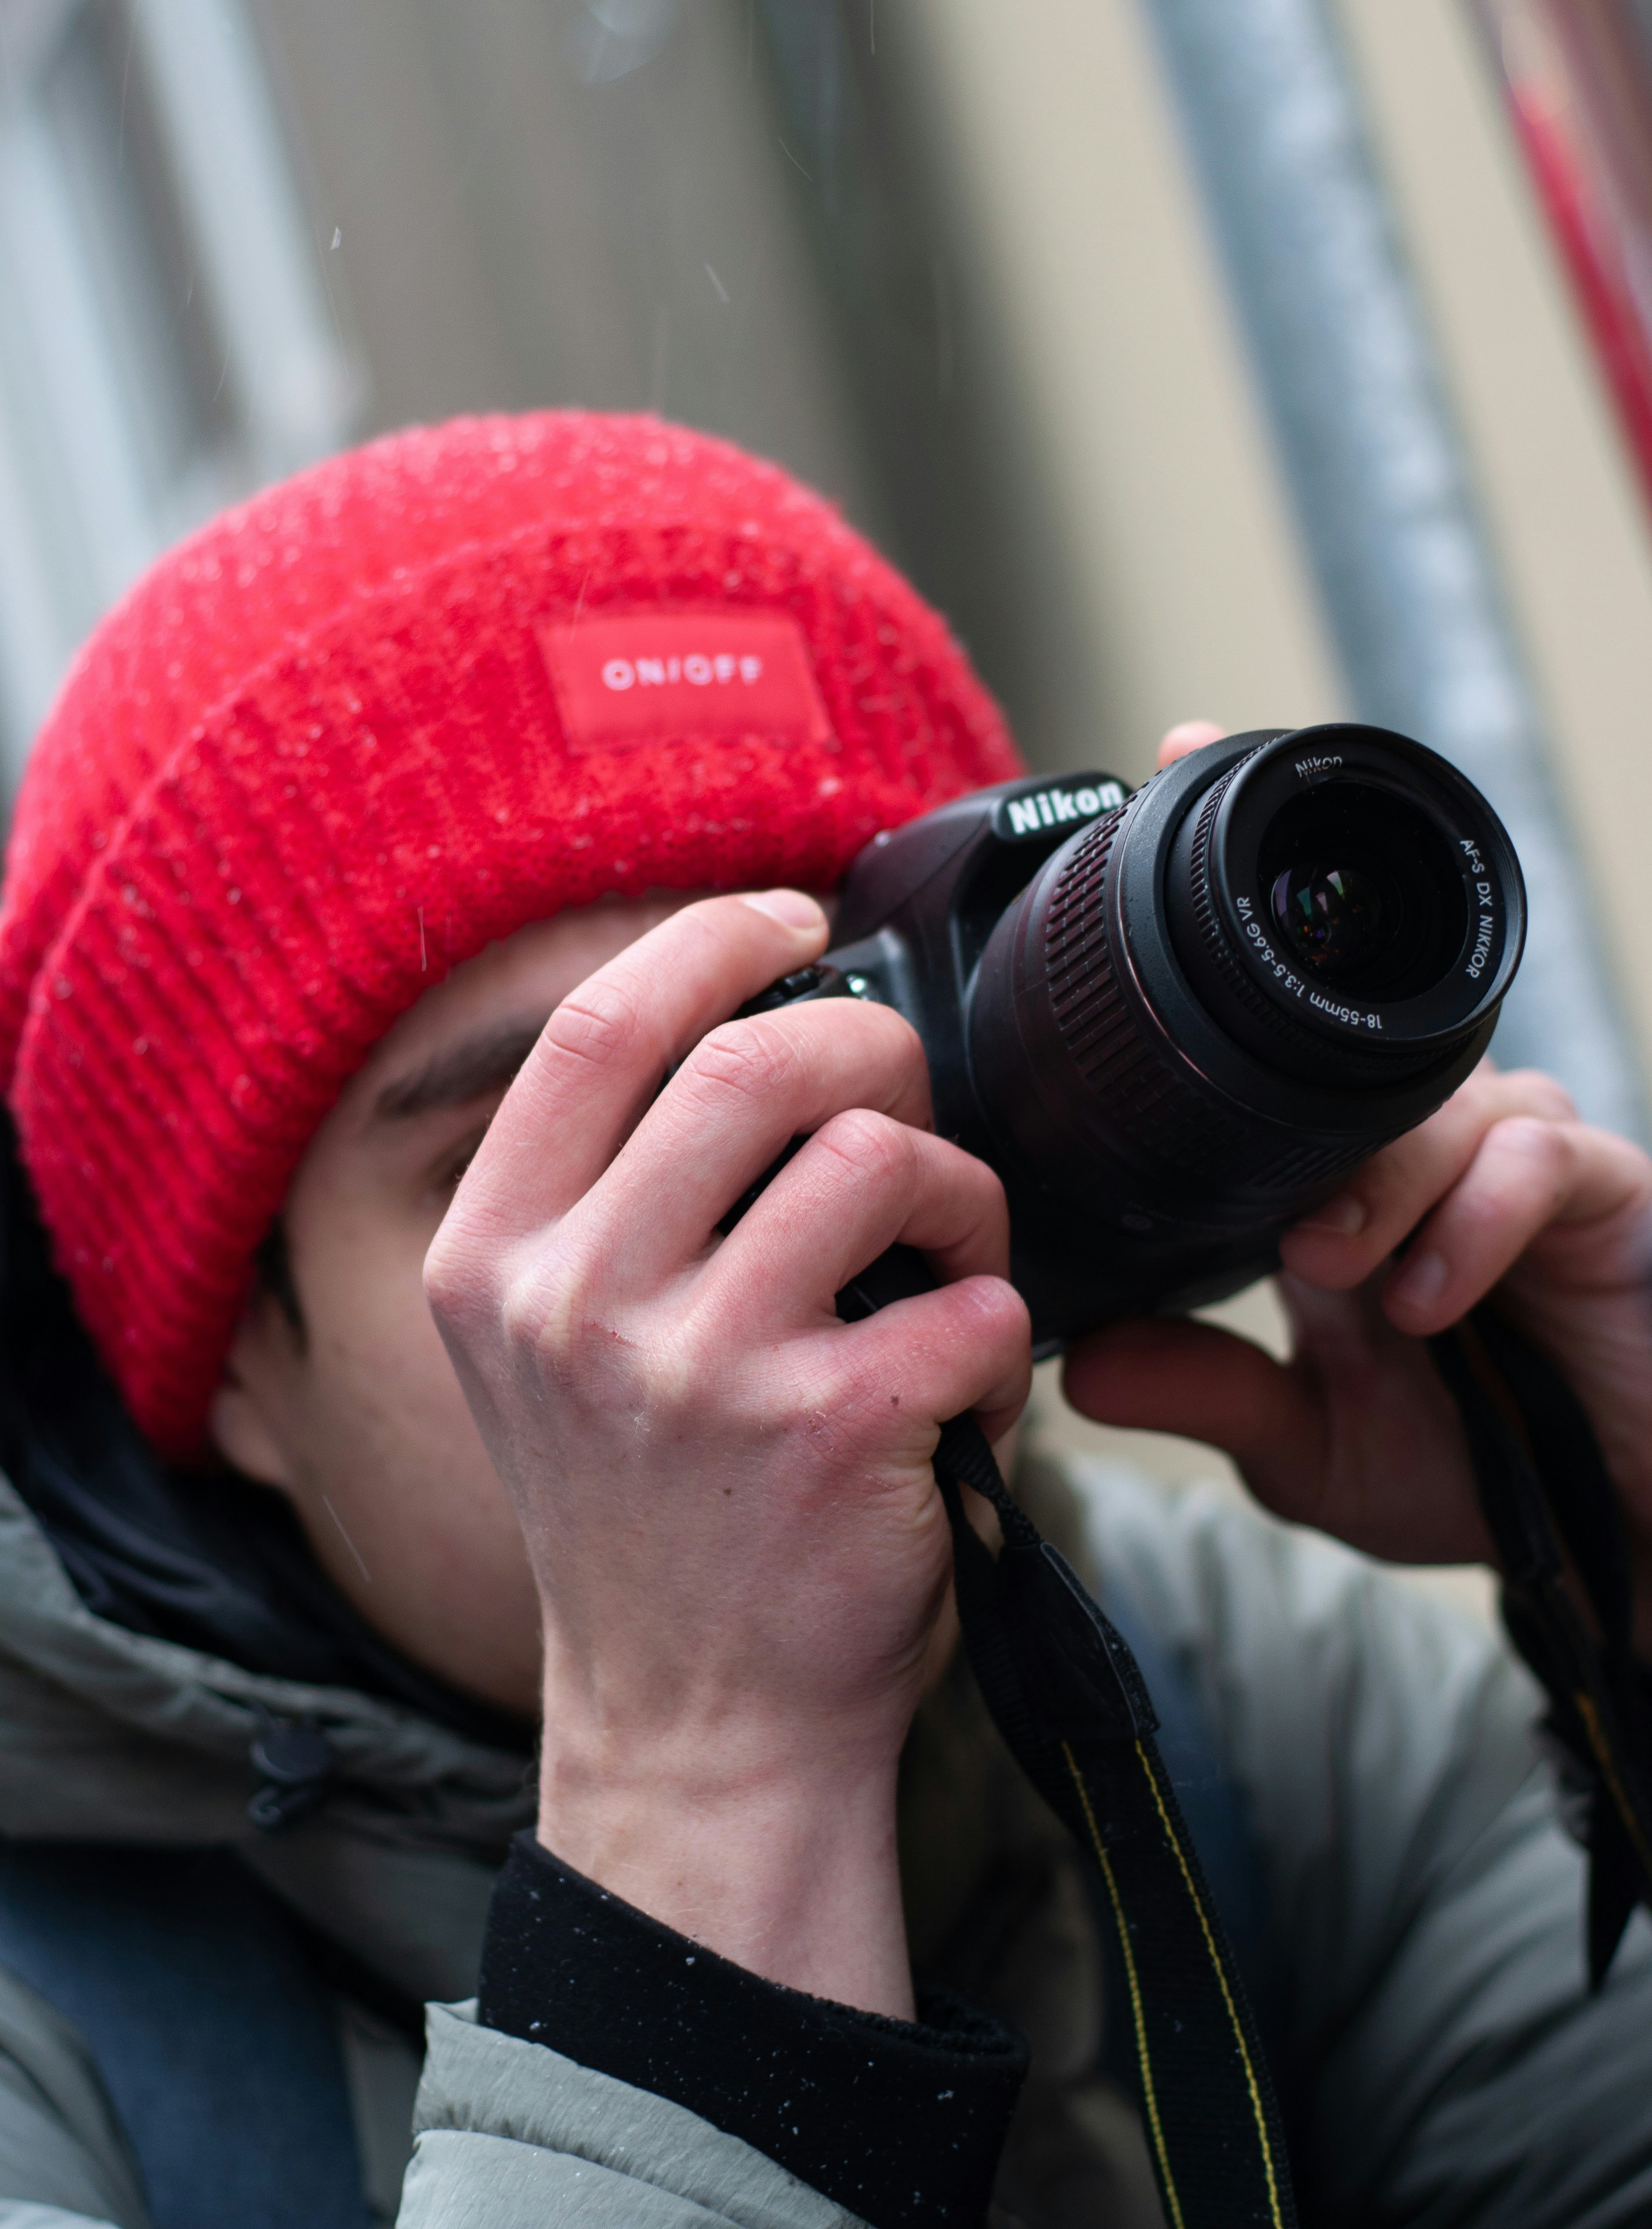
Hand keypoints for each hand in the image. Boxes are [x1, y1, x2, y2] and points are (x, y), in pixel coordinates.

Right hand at [424, 891, 1029, 2013]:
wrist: (697, 1729)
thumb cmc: (650, 1515)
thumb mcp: (552, 1348)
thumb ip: (609, 1194)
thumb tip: (748, 1009)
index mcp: (495, 1259)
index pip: (597, 1026)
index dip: (710, 939)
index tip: (791, 925)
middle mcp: (575, 1303)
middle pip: (757, 1056)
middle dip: (871, 1049)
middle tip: (903, 1102)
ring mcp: (700, 1370)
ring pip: (883, 1156)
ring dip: (959, 1188)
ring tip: (952, 1254)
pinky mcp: (831, 1435)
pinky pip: (976, 1299)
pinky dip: (1002, 1325)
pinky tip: (967, 1380)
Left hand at [1063, 724, 1651, 1651]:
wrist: (1621, 1518)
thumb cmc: (1478, 1457)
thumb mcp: (1310, 1441)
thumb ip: (1208, 1388)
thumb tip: (1082, 1360)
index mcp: (1345, 1169)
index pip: (1283, 1027)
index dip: (1236, 900)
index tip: (1170, 770)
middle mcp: (1429, 1134)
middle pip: (1353, 1051)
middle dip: (1301, 1079)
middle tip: (1273, 1228)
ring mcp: (1521, 1143)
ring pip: (1435, 1097)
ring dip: (1376, 1184)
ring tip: (1338, 1279)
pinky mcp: (1604, 1179)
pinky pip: (1533, 1153)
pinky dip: (1469, 1223)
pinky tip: (1429, 1299)